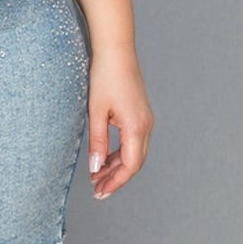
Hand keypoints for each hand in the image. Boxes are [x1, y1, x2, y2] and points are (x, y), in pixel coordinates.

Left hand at [86, 44, 152, 198]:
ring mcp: (146, 120)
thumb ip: (97, 142)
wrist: (116, 51)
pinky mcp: (140, 115)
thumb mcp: (96, 112)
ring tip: (97, 176)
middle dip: (116, 179)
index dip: (115, 182)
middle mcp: (146, 126)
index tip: (100, 192)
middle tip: (97, 190)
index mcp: (136, 127)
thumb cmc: (105, 77)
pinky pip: (134, 142)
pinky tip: (106, 158)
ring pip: (135, 153)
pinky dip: (120, 154)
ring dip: (117, 167)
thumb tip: (96, 169)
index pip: (130, 166)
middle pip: (134, 163)